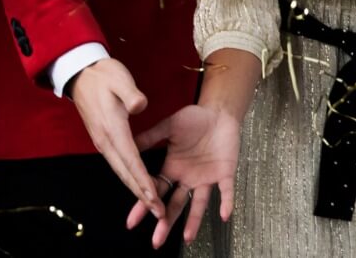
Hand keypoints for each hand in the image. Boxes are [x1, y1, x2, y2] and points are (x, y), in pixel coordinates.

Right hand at [69, 58, 163, 219]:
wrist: (80, 72)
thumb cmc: (102, 75)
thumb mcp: (119, 78)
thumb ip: (131, 93)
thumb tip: (141, 105)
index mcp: (113, 128)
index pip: (131, 160)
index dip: (143, 181)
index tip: (155, 198)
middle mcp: (106, 140)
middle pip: (125, 172)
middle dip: (142, 194)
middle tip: (158, 212)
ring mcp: (102, 141)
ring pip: (121, 171)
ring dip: (136, 189)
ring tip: (151, 205)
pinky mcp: (103, 139)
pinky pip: (118, 164)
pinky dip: (129, 178)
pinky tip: (139, 184)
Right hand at [127, 104, 240, 247]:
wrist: (218, 113)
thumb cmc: (194, 118)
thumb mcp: (168, 126)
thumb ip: (151, 136)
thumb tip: (130, 144)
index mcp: (172, 167)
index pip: (155, 191)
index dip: (144, 205)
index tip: (132, 221)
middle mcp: (187, 178)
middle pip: (174, 205)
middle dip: (164, 223)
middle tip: (156, 241)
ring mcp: (206, 178)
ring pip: (199, 205)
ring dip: (193, 222)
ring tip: (186, 238)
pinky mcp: (225, 174)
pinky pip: (226, 191)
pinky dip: (226, 203)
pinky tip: (223, 215)